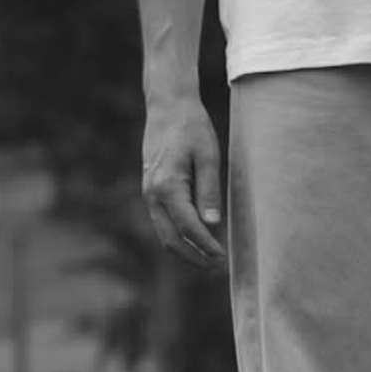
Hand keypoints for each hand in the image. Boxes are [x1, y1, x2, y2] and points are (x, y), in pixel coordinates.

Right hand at [142, 87, 226, 270]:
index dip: (205, 246)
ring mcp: (148, 193)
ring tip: (208, 257)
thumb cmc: (192, 127)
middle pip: (170, 239)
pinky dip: (177, 235)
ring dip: (184, 249)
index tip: (222, 257)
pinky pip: (162, 221)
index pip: (188, 227)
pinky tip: (195, 237)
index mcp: (167, 186)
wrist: (167, 106)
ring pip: (163, 232)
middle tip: (216, 266)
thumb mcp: (209, 156)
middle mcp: (152, 193)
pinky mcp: (150, 190)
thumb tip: (211, 224)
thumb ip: (209, 191)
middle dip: (192, 257)